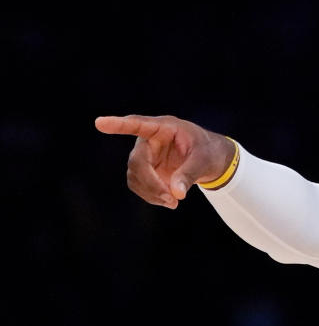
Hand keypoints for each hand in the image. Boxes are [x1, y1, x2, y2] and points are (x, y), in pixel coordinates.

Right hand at [95, 114, 233, 208]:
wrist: (211, 160)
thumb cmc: (208, 152)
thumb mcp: (204, 161)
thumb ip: (189, 175)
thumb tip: (175, 194)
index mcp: (164, 128)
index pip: (138, 124)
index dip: (119, 125)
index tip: (100, 123)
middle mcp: (149, 140)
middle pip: (137, 161)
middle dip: (151, 182)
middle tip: (171, 199)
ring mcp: (146, 156)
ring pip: (135, 176)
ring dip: (151, 192)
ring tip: (174, 202)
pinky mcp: (146, 170)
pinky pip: (139, 185)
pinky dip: (151, 196)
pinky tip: (168, 200)